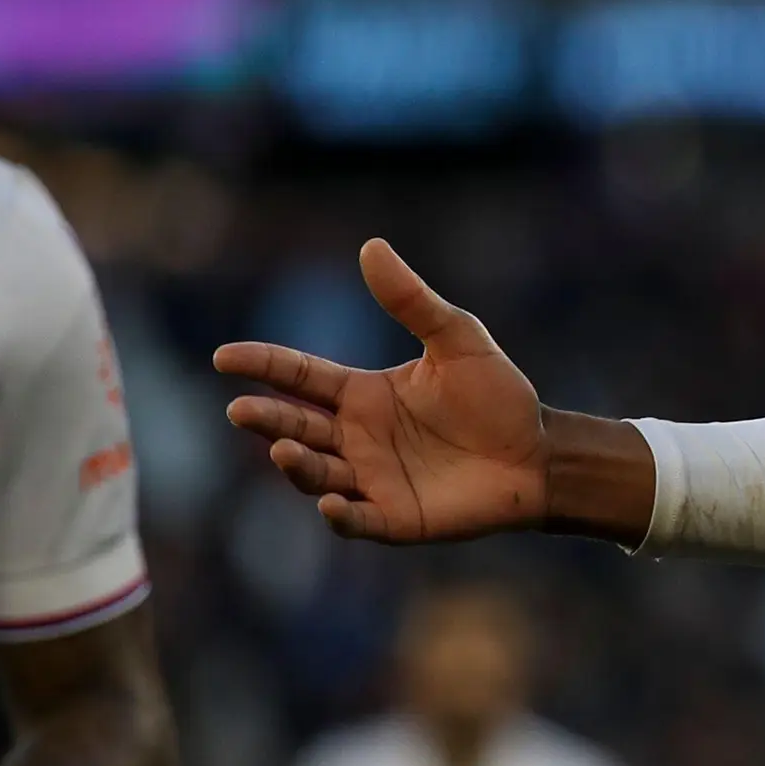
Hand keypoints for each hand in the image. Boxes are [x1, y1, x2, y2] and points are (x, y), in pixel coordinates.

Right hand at [216, 240, 651, 542]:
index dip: (262, 366)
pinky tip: (332, 502)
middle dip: (266, 419)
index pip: (299, 376)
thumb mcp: (458, 340)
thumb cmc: (499, 395)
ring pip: (316, 473)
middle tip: (241, 410)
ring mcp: (370, 479)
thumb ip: (412, 301)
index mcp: (363, 394)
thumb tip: (371, 246)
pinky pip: (356, 520)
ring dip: (296, 465)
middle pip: (296, 426)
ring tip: (283, 450)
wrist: (540, 454)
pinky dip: (339, 514)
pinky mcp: (394, 518)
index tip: (224, 357)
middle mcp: (355, 437)